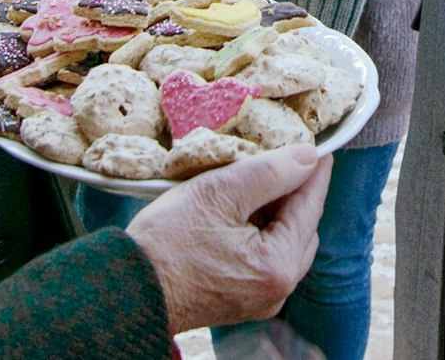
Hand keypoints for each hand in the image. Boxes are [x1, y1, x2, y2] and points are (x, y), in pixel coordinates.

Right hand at [128, 146, 330, 333]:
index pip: (310, 206)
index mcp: (278, 265)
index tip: (318, 143)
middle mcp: (277, 289)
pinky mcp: (242, 300)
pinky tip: (241, 209)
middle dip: (294, 191)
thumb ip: (270, 172)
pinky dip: (261, 232)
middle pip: (302, 227)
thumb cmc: (166, 241)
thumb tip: (308, 156)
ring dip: (276, 212)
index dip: (313, 169)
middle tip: (281, 157)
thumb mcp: (219, 192)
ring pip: (285, 243)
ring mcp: (260, 299)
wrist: (126, 287)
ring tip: (255, 180)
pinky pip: (266, 258)